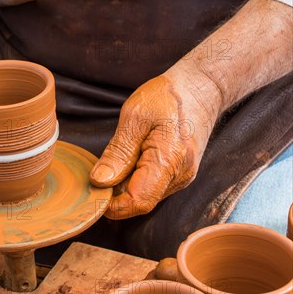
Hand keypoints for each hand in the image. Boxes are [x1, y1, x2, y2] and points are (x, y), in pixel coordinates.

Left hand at [89, 70, 219, 218]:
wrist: (201, 89)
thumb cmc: (167, 97)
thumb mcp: (134, 117)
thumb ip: (118, 151)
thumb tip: (99, 181)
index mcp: (169, 160)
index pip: (138, 201)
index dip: (112, 205)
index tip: (93, 193)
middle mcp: (179, 176)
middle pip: (140, 201)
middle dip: (115, 195)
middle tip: (97, 173)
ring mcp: (181, 177)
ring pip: (145, 195)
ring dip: (125, 186)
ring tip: (117, 159)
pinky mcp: (179, 175)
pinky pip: (152, 187)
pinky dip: (135, 180)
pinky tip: (129, 160)